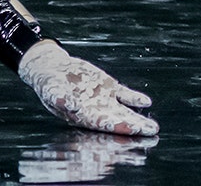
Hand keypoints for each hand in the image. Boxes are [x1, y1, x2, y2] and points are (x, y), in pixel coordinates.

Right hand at [17, 41, 157, 136]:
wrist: (52, 69)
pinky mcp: (109, 88)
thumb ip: (59, 98)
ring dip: (138, 120)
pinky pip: (124, 96)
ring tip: (153, 127)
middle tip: (148, 132)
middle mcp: (96, 111)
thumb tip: (69, 104)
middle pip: (117, 122)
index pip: (102, 124)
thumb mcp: (50, 90)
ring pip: (124, 112)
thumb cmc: (48, 84)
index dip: (116, 127)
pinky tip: (145, 102)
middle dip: (133, 128)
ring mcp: (104, 101)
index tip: (129, 129)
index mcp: (82, 116)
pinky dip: (134, 99)